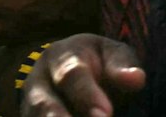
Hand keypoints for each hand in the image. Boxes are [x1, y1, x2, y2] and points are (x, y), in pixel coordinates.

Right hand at [16, 34, 144, 116]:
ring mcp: (29, 109)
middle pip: (43, 106)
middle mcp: (37, 84)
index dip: (87, 96)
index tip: (105, 114)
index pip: (72, 76)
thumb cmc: (97, 62)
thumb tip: (136, 78)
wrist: (65, 68)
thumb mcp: (111, 54)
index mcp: (61, 58)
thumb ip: (121, 66)